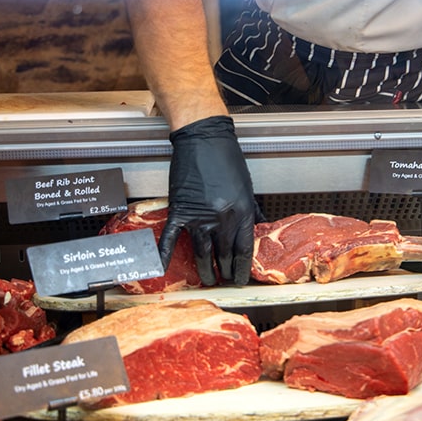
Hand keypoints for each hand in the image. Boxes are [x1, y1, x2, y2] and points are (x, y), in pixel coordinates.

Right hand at [159, 116, 258, 285]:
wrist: (203, 139)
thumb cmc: (227, 159)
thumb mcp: (247, 187)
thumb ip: (252, 211)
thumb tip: (258, 229)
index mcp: (242, 212)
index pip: (244, 250)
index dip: (242, 269)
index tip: (241, 280)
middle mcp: (222, 218)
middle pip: (224, 254)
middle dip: (225, 271)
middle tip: (225, 281)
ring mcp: (199, 216)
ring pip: (202, 252)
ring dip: (204, 270)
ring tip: (206, 280)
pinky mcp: (179, 210)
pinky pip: (171, 238)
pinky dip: (165, 254)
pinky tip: (162, 267)